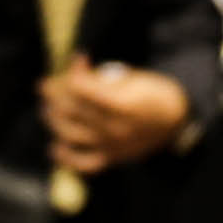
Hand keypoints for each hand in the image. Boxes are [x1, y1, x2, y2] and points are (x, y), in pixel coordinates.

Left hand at [39, 58, 193, 175]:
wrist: (177, 122)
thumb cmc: (155, 94)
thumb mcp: (135, 77)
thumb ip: (104, 77)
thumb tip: (76, 70)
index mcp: (123, 105)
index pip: (83, 88)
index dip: (74, 72)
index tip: (77, 59)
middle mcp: (115, 128)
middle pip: (73, 110)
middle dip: (55, 94)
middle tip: (45, 84)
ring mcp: (111, 146)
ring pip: (72, 134)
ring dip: (54, 120)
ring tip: (47, 109)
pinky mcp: (111, 159)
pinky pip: (83, 163)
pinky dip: (66, 157)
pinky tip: (55, 147)